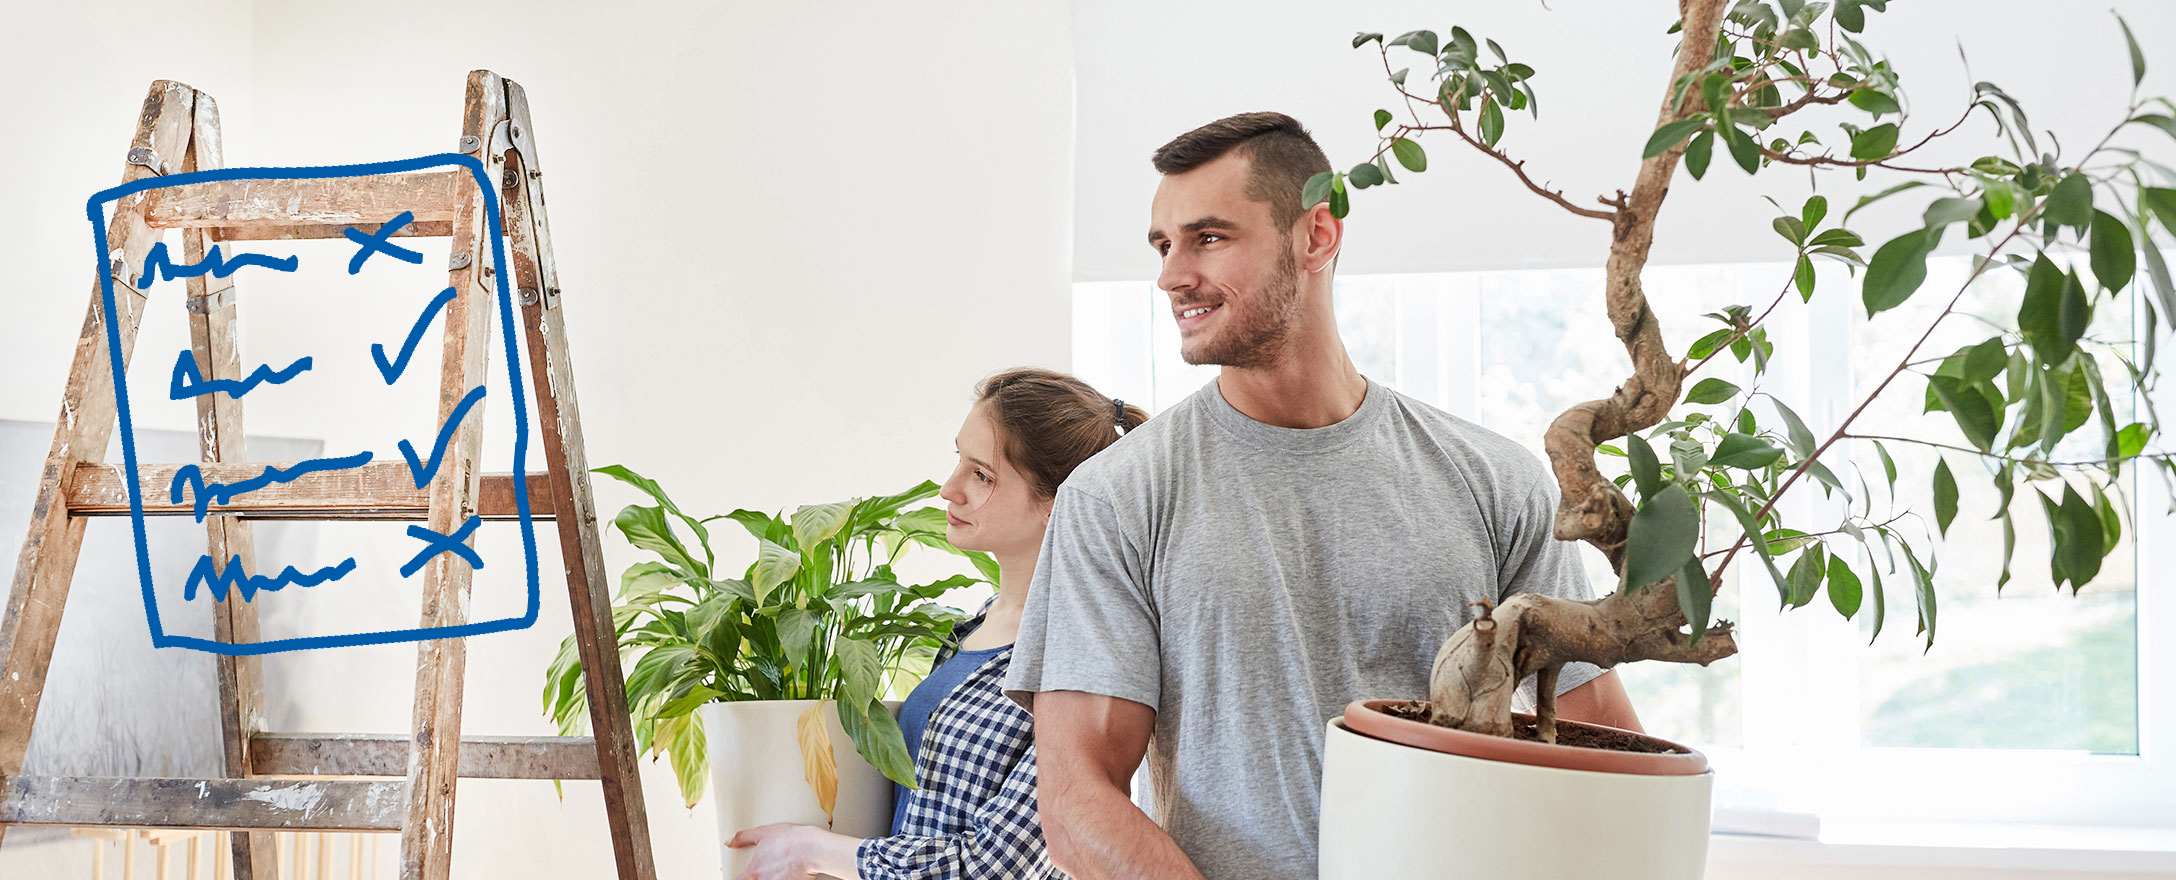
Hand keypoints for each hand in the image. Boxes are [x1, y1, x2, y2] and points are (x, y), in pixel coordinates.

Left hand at [727, 823, 864, 879]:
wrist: (812, 848)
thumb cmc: (791, 840)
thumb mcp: (763, 833)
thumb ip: (743, 838)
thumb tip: (730, 842)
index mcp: (754, 870)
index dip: (737, 879)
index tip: (740, 877)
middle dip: (756, 877)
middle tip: (765, 870)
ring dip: (771, 878)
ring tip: (778, 870)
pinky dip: (784, 879)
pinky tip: (787, 873)